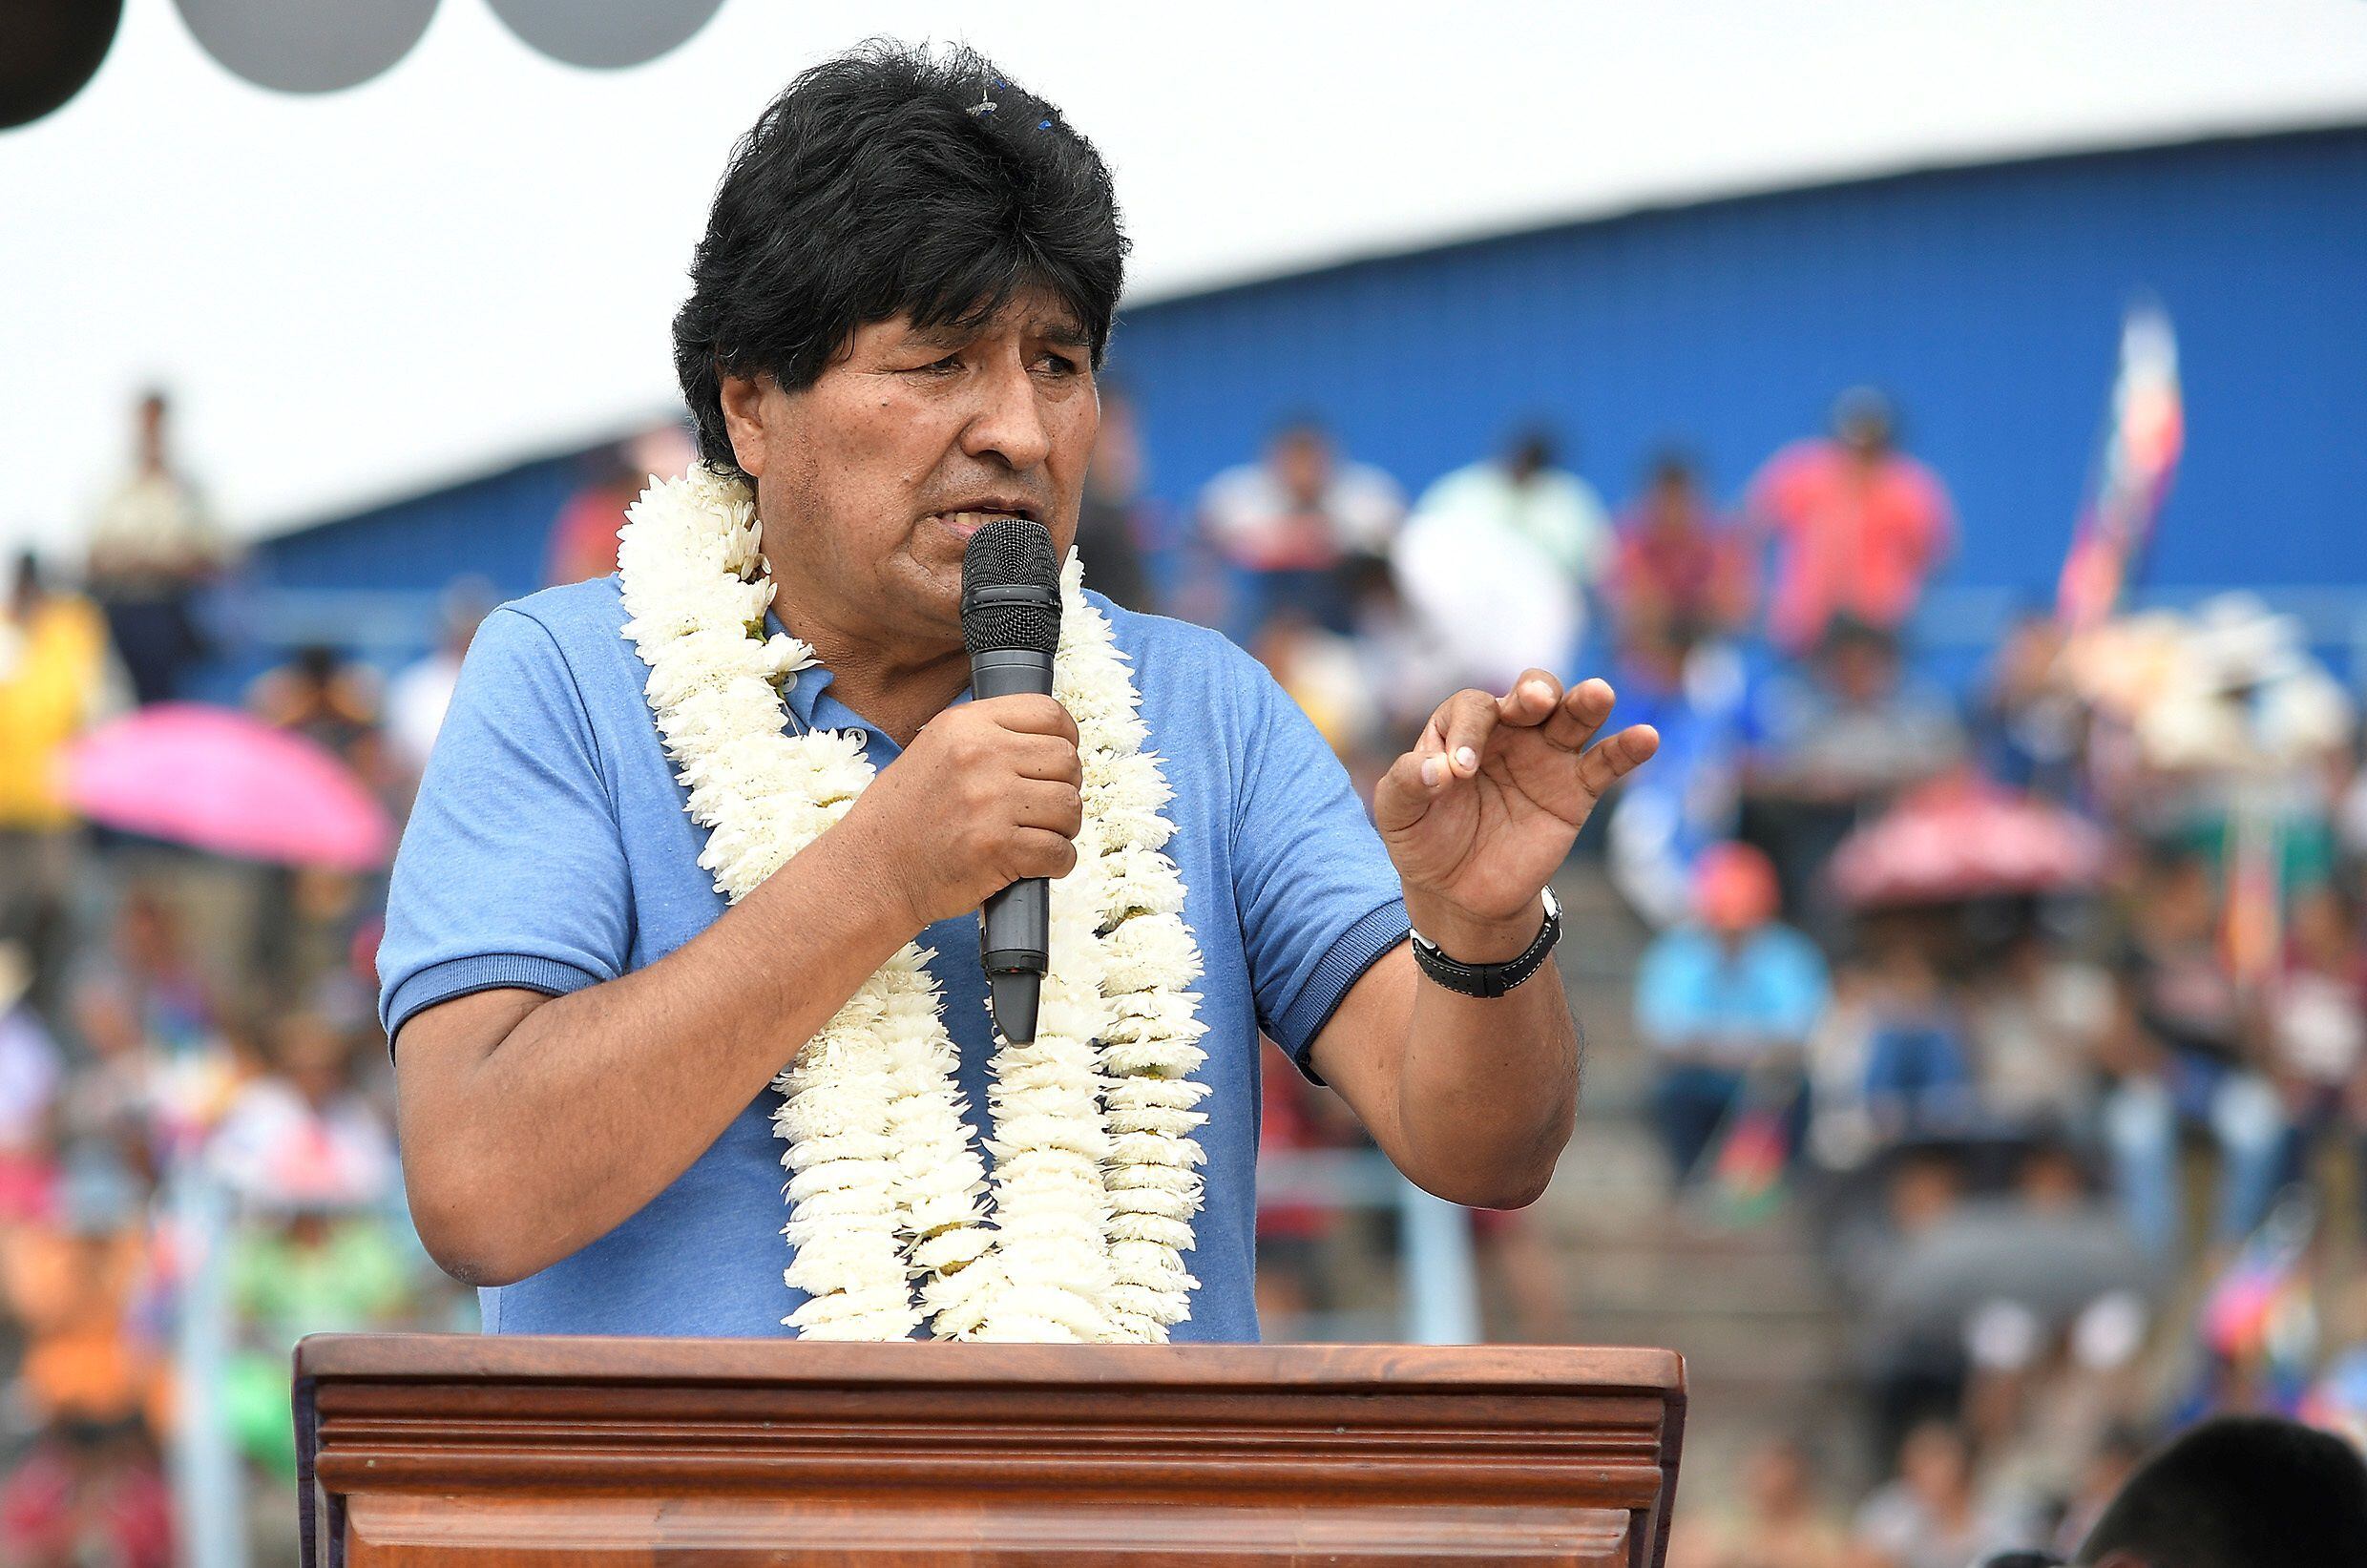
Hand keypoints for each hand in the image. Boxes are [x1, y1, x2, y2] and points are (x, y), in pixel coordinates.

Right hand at [837, 694, 1082, 932]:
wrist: (872, 872)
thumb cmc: (905, 817)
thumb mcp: (936, 750)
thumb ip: (987, 737)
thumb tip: (1051, 740)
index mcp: (966, 724)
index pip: (1049, 713)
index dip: (1066, 739)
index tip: (1057, 763)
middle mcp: (980, 755)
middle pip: (1066, 760)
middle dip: (1064, 787)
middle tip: (1042, 809)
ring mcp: (990, 801)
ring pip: (1070, 806)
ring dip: (1063, 827)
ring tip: (1038, 836)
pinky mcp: (998, 847)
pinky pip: (1060, 852)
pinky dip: (1058, 863)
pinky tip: (1037, 864)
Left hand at [1375, 673, 1657, 956]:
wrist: (1460, 893)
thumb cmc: (1425, 839)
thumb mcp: (1398, 814)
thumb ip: (1404, 783)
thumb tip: (1433, 770)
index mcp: (1462, 726)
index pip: (1472, 709)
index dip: (1466, 733)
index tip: (1458, 773)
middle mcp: (1510, 732)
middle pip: (1531, 694)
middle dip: (1534, 691)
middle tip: (1533, 702)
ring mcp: (1547, 758)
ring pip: (1573, 718)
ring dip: (1586, 702)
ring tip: (1598, 694)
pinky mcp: (1575, 791)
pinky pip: (1605, 764)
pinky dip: (1628, 749)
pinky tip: (1646, 738)